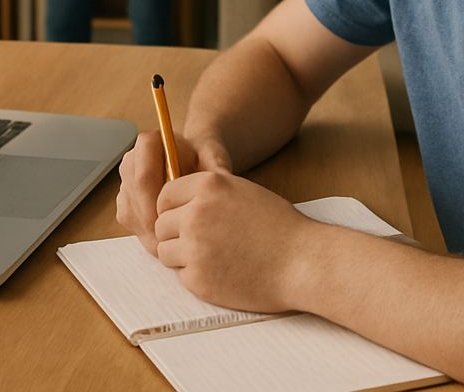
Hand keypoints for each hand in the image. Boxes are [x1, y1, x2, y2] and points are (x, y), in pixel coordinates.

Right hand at [117, 130, 231, 254]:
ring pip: (131, 213)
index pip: (143, 175)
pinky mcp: (125, 203)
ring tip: (177, 242)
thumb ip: (215, 164)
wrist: (195, 163)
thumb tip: (221, 176)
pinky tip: (171, 240)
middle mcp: (132, 161)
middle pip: (134, 197)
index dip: (155, 201)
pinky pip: (132, 225)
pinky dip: (149, 237)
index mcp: (149, 144)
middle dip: (152, 222)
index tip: (171, 218)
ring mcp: (125, 183)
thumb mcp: (213, 158)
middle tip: (173, 240)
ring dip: (150, 233)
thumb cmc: (204, 159)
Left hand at [154, 171, 314, 313]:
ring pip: (164, 251)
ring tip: (212, 257)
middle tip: (201, 242)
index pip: (164, 195)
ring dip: (181, 256)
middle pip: (160, 225)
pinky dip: (196, 276)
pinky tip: (221, 272)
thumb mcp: (241, 192)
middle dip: (175, 234)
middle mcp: (195, 213)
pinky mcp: (198, 278)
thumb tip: (176, 202)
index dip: (172, 209)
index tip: (185, 219)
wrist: (302, 262)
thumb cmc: (279, 226)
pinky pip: (180, 275)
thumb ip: (207, 194)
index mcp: (207, 185)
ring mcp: (194, 247)